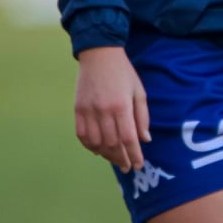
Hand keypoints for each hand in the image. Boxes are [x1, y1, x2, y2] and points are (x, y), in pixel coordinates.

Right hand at [74, 46, 149, 173]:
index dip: (133, 155)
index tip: (138, 165)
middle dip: (121, 159)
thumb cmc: (123, 73)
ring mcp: (88, 111)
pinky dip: (90, 146)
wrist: (99, 54)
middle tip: (127, 167)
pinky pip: (82, 135)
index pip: (128, 138)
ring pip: (96, 143)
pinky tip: (98, 150)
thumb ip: (142, 117)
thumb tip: (145, 140)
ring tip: (115, 159)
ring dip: (106, 155)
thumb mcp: (139, 91)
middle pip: (112, 144)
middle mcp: (103, 110)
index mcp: (121, 106)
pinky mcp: (78, 109)